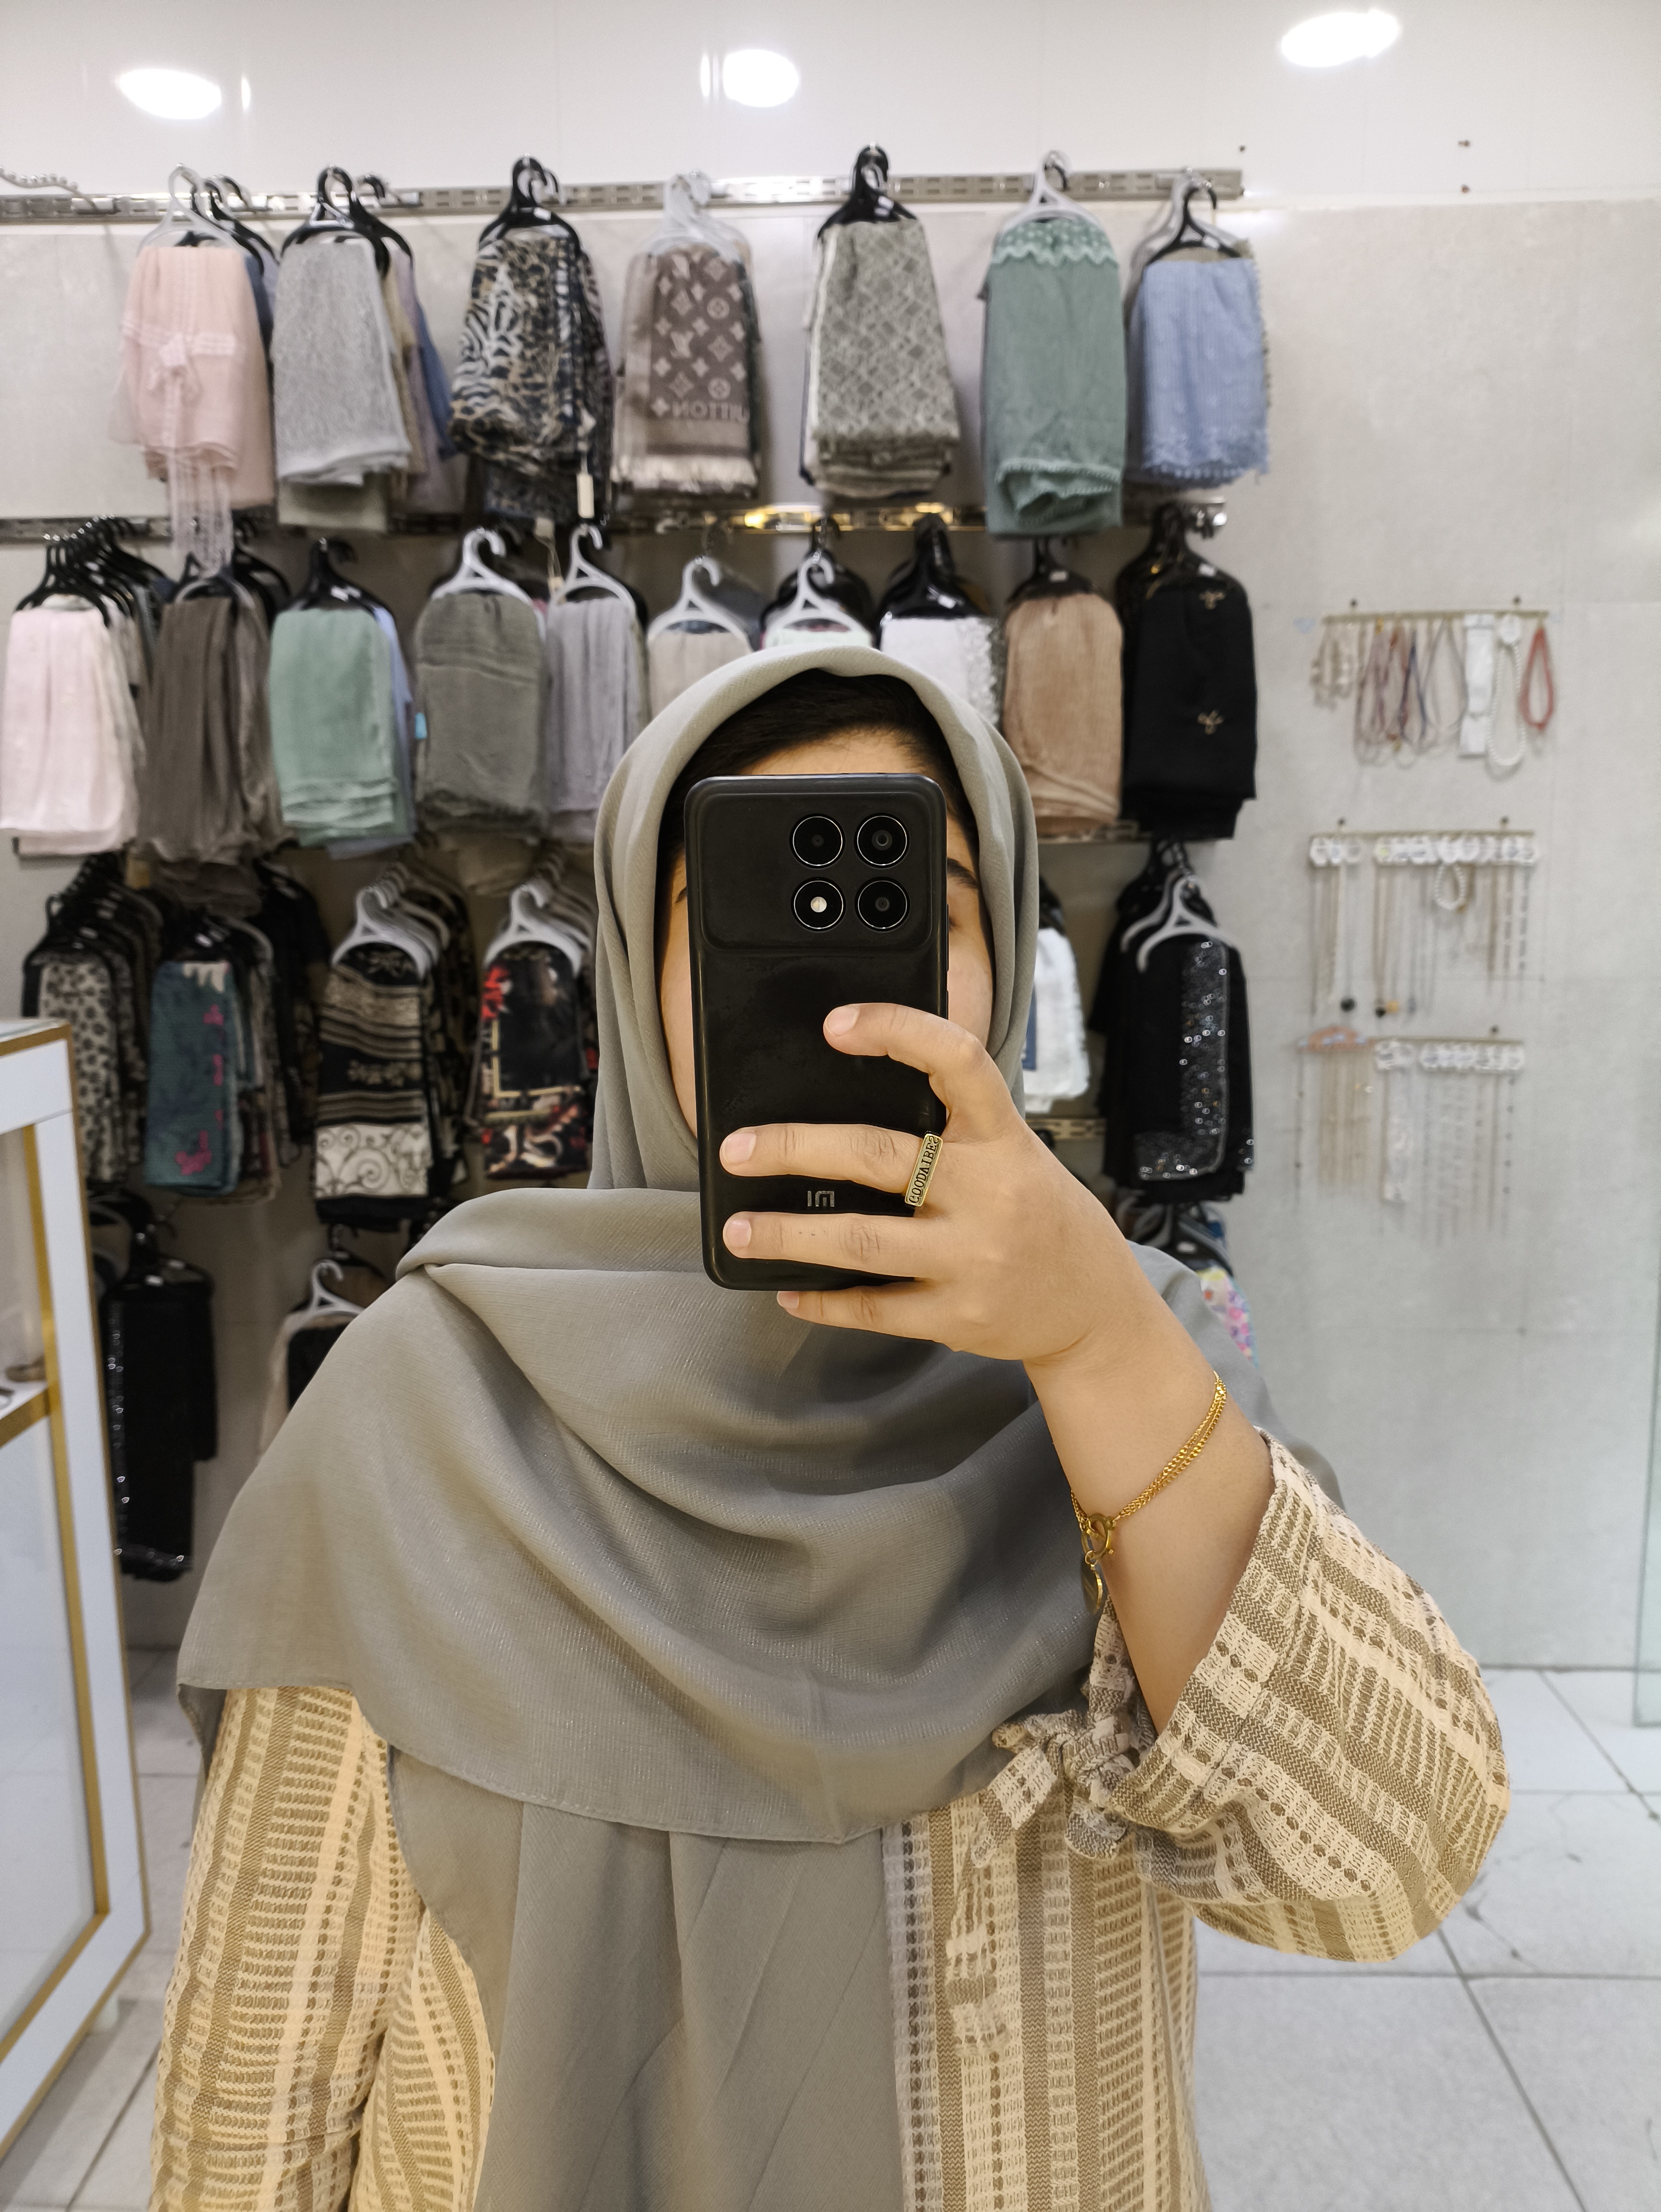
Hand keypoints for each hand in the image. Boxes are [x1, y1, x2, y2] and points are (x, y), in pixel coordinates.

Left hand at [718, 1000, 1156, 1364]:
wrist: (1094, 1310)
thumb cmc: (1041, 1218)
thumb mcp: (1017, 1155)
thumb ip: (955, 1131)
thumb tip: (851, 1098)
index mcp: (1004, 1140)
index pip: (957, 1062)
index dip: (897, 1031)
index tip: (838, 1024)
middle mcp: (990, 1193)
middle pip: (877, 1155)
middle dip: (794, 1148)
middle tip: (736, 1149)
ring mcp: (973, 1258)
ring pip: (860, 1240)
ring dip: (787, 1233)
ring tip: (739, 1229)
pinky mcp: (957, 1315)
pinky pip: (872, 1307)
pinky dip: (821, 1299)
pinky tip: (788, 1289)